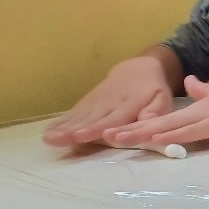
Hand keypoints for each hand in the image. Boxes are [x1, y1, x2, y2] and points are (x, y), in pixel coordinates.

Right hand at [43, 56, 173, 146]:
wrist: (137, 69)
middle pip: (92, 119)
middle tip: (64, 139)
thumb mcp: (161, 100)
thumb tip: (149, 128)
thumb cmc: (151, 91)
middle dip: (77, 129)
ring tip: (50, 138)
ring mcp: (95, 103)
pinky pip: (73, 114)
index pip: (115, 118)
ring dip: (64, 128)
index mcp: (129, 104)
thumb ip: (154, 113)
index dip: (102, 127)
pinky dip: (60, 122)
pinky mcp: (86, 103)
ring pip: (79, 117)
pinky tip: (48, 132)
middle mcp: (109, 104)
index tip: (90, 135)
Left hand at [104, 71, 208, 146]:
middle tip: (106, 136)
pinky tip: (155, 137)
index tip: (119, 129)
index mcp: (200, 107)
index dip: (142, 123)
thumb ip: (205, 91)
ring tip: (118, 139)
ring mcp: (208, 116)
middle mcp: (198, 111)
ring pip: (169, 127)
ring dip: (143, 133)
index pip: (165, 117)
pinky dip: (171, 135)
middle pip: (159, 122)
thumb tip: (188, 80)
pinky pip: (191, 131)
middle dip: (132, 130)